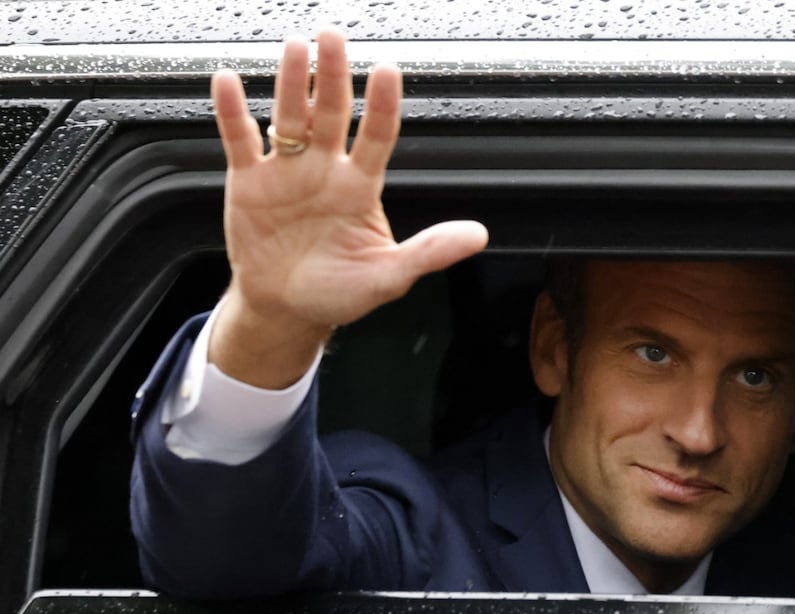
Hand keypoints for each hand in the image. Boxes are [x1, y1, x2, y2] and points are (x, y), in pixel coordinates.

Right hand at [208, 28, 487, 387]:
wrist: (287, 310)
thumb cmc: (339, 293)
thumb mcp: (389, 277)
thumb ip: (430, 252)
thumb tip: (478, 235)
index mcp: (361, 187)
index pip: (377, 136)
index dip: (382, 105)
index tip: (387, 71)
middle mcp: (325, 170)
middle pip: (332, 114)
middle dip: (334, 75)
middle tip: (333, 36)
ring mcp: (287, 171)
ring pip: (289, 118)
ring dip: (292, 83)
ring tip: (295, 48)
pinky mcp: (248, 182)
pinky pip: (239, 140)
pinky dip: (232, 111)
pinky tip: (229, 81)